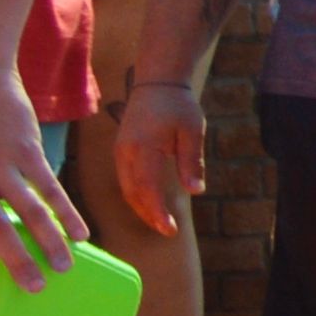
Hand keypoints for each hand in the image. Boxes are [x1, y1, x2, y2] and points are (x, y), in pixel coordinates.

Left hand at [0, 112, 78, 282]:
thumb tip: (5, 221)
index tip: (4, 281)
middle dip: (17, 260)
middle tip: (35, 287)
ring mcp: (1, 164)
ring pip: (29, 211)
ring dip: (49, 241)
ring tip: (63, 267)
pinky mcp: (27, 152)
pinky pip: (50, 188)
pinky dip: (66, 212)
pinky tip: (80, 233)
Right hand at [112, 68, 201, 215]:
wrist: (156, 83)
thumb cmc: (178, 106)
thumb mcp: (192, 131)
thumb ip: (191, 161)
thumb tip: (195, 191)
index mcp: (143, 147)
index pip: (147, 188)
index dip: (157, 212)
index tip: (170, 229)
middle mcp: (125, 152)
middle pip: (132, 192)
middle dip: (149, 215)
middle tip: (168, 231)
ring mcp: (120, 151)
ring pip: (126, 188)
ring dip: (141, 207)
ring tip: (160, 222)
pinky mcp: (121, 150)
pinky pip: (125, 179)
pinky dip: (136, 195)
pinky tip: (150, 205)